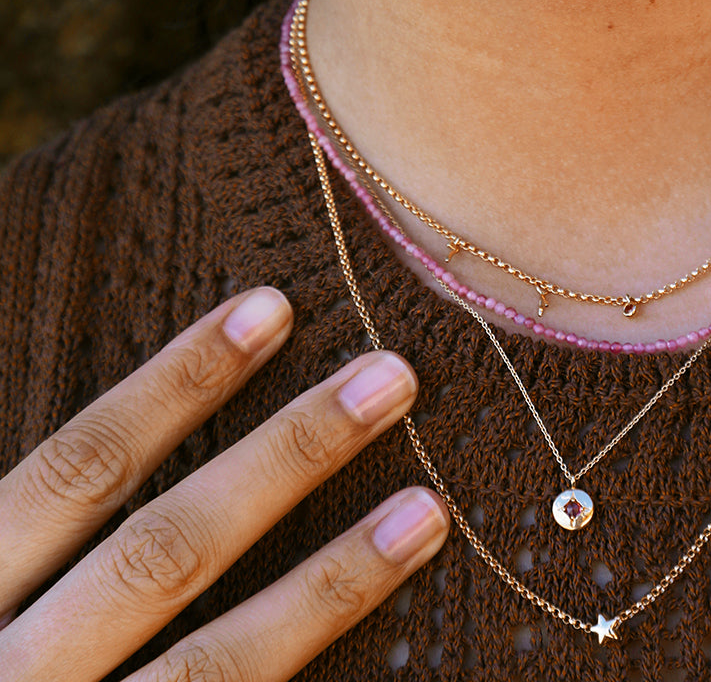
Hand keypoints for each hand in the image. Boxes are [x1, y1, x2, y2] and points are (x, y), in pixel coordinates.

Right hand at [0, 287, 447, 680]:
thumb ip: (28, 529)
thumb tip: (115, 443)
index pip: (78, 470)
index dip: (176, 385)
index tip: (270, 309)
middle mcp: (14, 675)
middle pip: (166, 552)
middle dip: (286, 459)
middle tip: (393, 377)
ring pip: (214, 668)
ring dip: (329, 586)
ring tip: (427, 511)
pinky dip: (300, 671)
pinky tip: (398, 662)